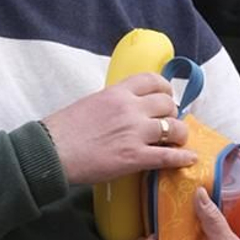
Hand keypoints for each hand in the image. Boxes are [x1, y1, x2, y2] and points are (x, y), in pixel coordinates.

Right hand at [44, 73, 196, 188]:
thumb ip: (111, 103)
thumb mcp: (89, 104)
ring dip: (179, 135)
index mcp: (117, 92)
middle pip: (168, 104)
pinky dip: (182, 157)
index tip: (166, 96)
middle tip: (169, 123)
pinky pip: (168, 156)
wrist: (51, 152)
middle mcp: (130, 109)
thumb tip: (122, 110)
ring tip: (178, 141)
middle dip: (172, 113)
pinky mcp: (135, 157)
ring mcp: (135, 133)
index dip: (165, 89)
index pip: (152, 81)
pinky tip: (188, 159)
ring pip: (174, 128)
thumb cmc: (62, 130)